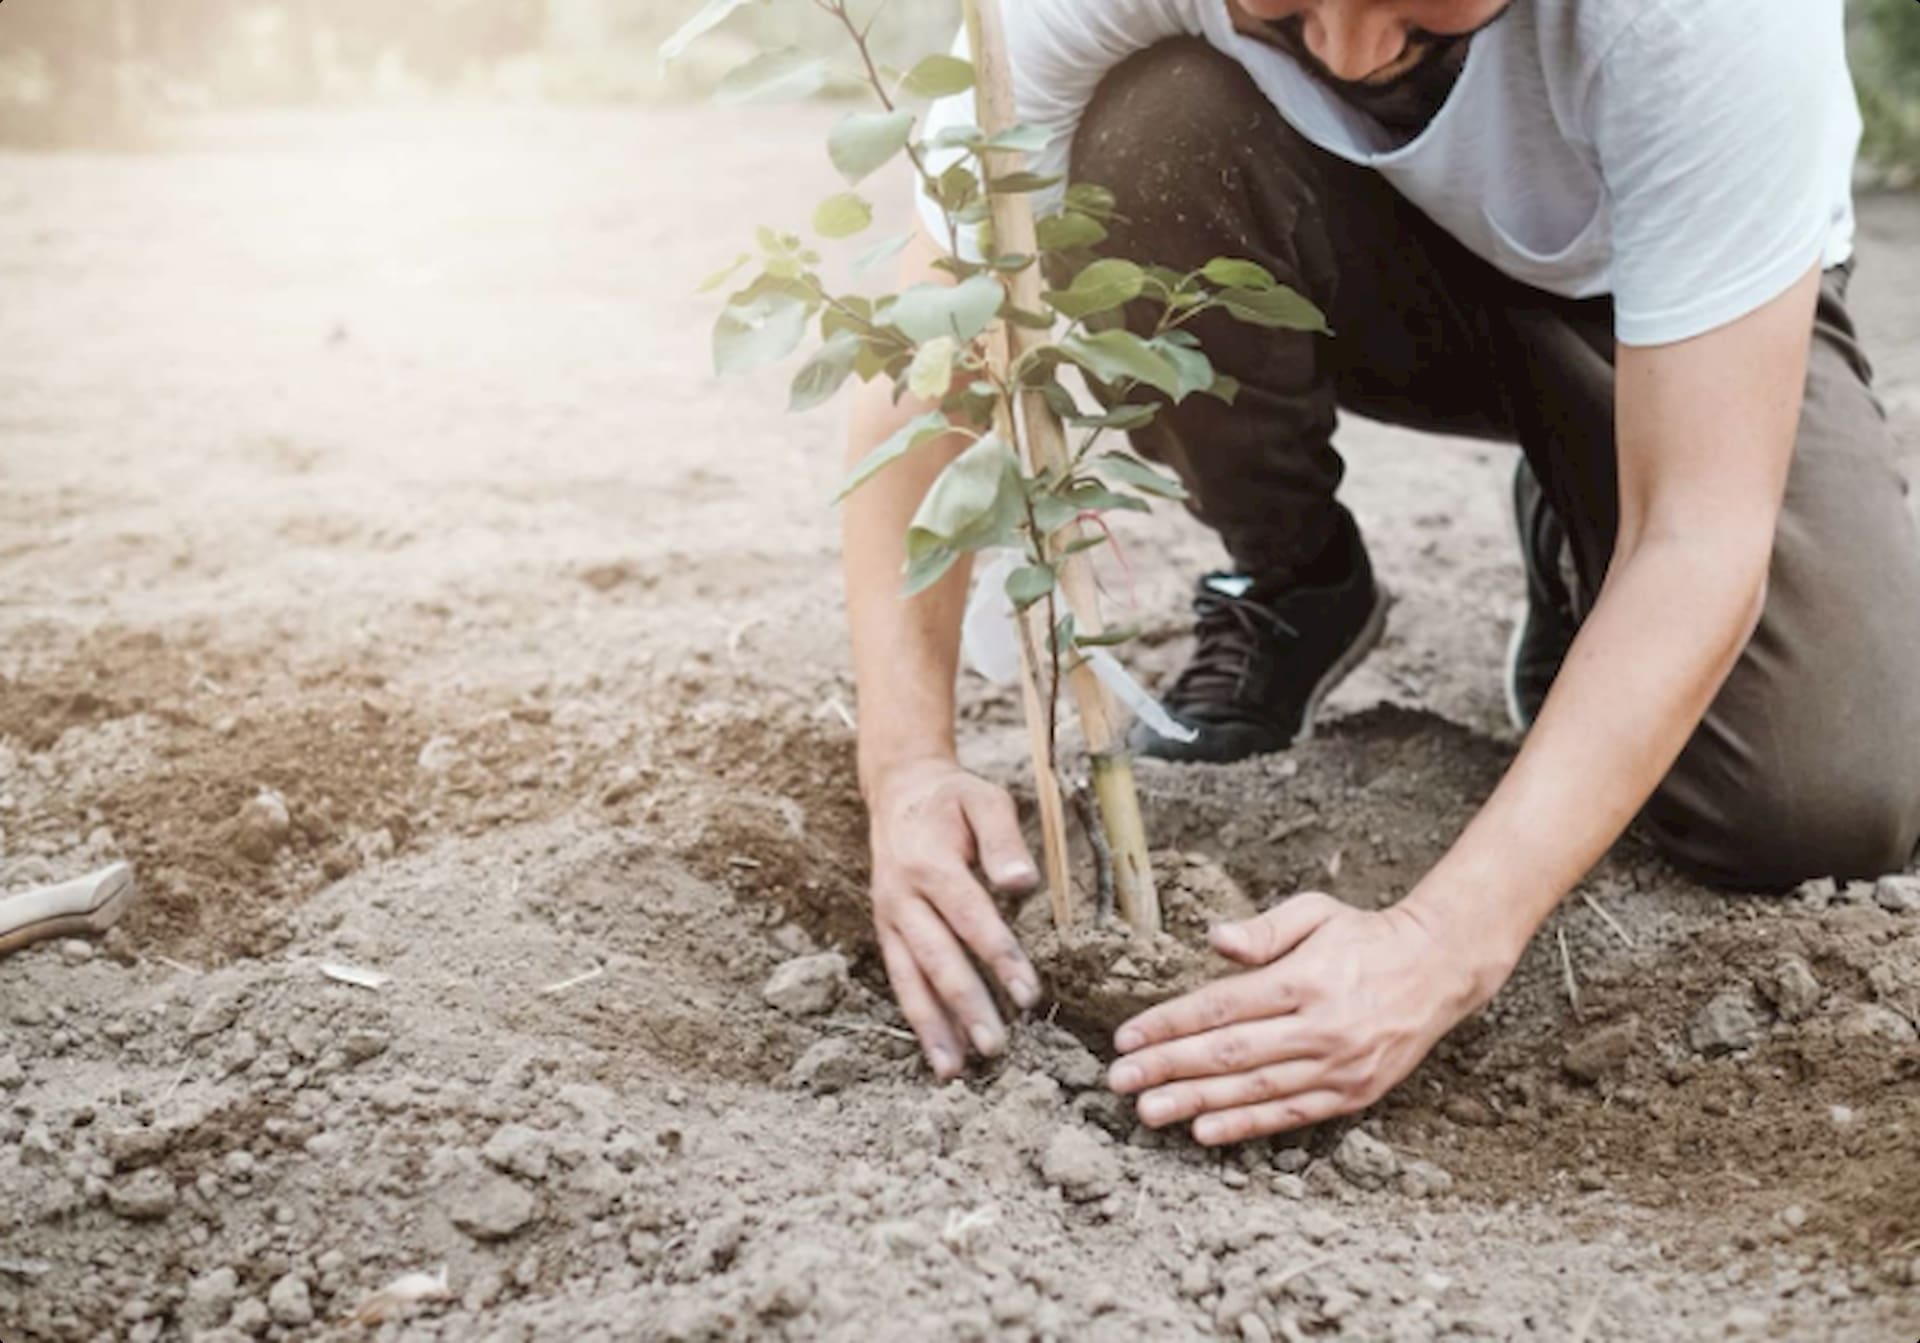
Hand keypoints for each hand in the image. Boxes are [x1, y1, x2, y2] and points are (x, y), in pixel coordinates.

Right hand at [866, 757, 1041, 1079]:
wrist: (898, 792)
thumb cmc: (952, 800)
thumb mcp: (984, 800)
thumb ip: (1003, 840)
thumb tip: (1022, 883)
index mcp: (929, 863)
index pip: (969, 917)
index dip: (998, 956)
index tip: (1029, 994)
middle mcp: (902, 896)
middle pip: (936, 957)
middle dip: (965, 1004)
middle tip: (996, 1046)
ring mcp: (889, 918)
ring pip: (910, 979)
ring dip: (933, 1026)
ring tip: (955, 1071)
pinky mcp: (886, 933)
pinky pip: (902, 980)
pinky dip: (919, 1018)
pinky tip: (940, 1052)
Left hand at [1107, 892, 1500, 1143]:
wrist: (1439, 970)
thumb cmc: (1364, 936)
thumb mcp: (1316, 912)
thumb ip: (1263, 929)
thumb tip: (1213, 938)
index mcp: (1303, 979)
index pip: (1222, 1006)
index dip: (1170, 1023)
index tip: (1126, 1036)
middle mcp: (1319, 1027)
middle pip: (1228, 1053)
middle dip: (1167, 1067)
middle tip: (1118, 1081)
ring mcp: (1337, 1066)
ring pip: (1254, 1090)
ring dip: (1195, 1102)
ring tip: (1147, 1112)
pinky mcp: (1352, 1094)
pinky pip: (1290, 1115)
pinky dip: (1245, 1127)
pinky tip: (1204, 1132)